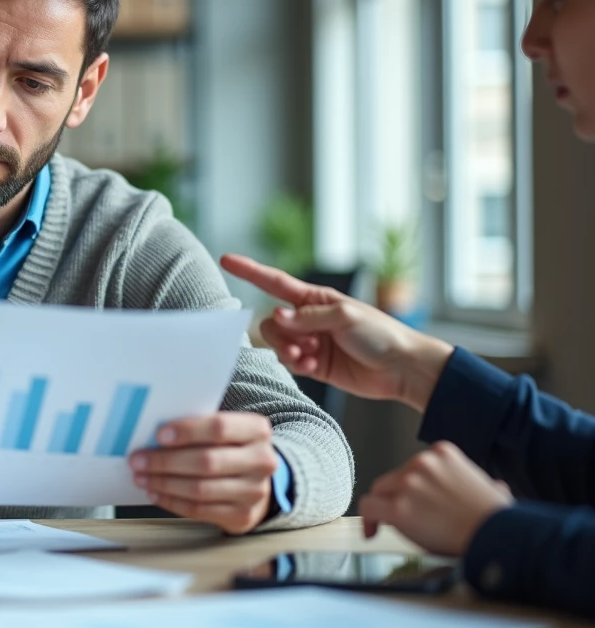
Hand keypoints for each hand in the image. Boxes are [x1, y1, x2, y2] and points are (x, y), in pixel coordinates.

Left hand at [129, 412, 278, 533]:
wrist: (256, 482)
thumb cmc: (229, 448)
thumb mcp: (224, 431)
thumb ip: (198, 428)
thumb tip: (152, 435)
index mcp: (257, 430)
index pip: (219, 427)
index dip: (187, 431)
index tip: (159, 435)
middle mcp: (262, 460)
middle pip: (206, 461)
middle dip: (166, 461)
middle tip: (137, 459)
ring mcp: (254, 491)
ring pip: (200, 489)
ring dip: (164, 483)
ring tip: (141, 477)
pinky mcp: (242, 516)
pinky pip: (199, 510)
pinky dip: (172, 502)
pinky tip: (155, 493)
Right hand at [220, 254, 454, 411]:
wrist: (402, 368)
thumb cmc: (381, 334)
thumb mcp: (345, 317)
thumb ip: (309, 318)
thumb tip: (278, 318)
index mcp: (315, 298)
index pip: (274, 282)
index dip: (249, 270)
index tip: (226, 259)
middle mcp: (308, 318)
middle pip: (271, 321)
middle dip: (280, 334)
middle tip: (302, 345)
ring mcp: (310, 341)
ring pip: (277, 343)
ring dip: (287, 351)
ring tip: (307, 358)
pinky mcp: (313, 364)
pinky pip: (290, 362)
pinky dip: (297, 365)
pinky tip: (312, 367)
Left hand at [359, 441, 513, 555]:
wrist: (498, 536)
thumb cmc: (498, 519)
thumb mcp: (492, 489)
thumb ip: (483, 484)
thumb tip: (494, 488)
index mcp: (441, 453)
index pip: (413, 467)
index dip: (409, 486)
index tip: (411, 500)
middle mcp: (421, 463)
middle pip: (393, 478)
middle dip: (394, 498)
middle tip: (398, 515)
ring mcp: (408, 484)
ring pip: (379, 492)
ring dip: (383, 509)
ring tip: (387, 527)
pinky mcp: (399, 508)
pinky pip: (369, 508)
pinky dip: (367, 520)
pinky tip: (371, 533)